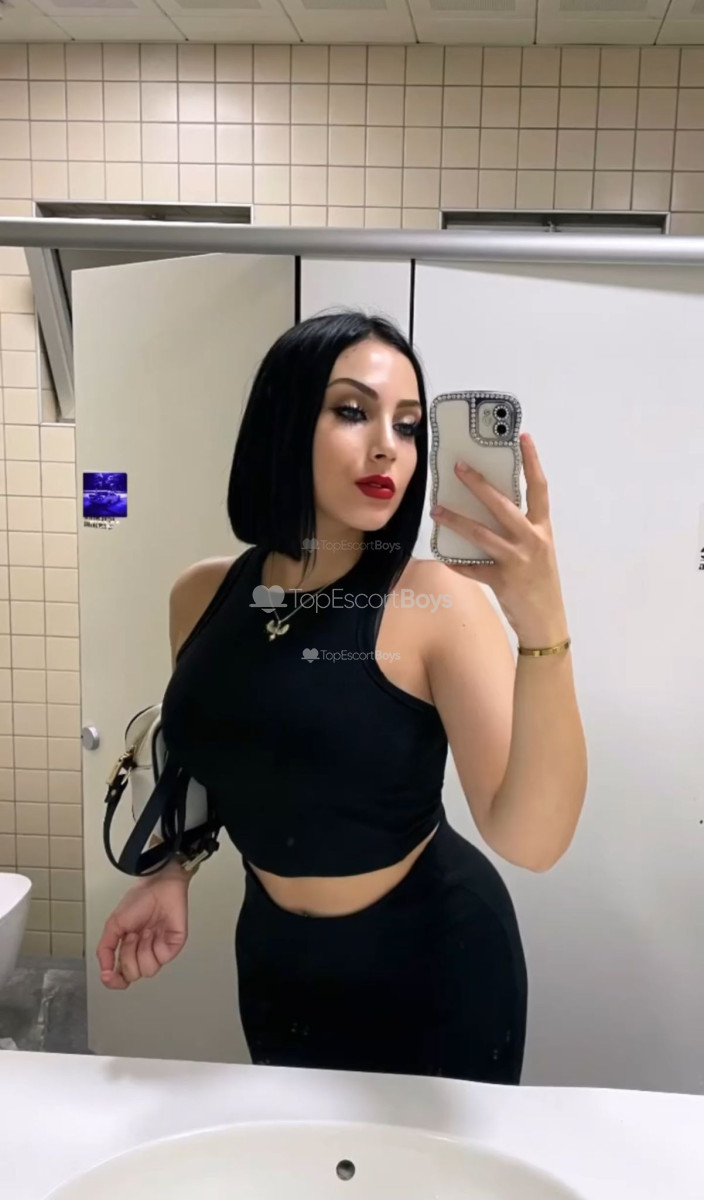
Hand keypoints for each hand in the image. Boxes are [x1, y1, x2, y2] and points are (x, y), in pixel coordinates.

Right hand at [96, 875, 188, 989]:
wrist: (159, 886)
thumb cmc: (139, 900)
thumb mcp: (113, 924)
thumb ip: (105, 950)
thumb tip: (105, 972)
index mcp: (128, 949)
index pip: (121, 977)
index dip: (114, 981)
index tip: (108, 976)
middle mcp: (143, 952)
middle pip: (132, 975)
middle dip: (128, 956)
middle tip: (130, 936)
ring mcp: (158, 950)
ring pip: (148, 971)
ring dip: (141, 950)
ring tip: (143, 932)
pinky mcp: (173, 946)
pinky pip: (162, 959)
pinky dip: (154, 945)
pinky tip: (154, 932)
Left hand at [430, 433, 567, 645]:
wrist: (546, 622)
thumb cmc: (540, 583)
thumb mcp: (538, 551)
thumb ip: (520, 531)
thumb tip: (488, 509)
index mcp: (542, 529)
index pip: (539, 488)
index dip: (532, 461)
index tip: (523, 437)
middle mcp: (532, 540)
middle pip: (503, 504)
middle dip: (478, 484)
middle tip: (458, 467)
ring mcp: (517, 560)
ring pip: (481, 534)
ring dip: (456, 520)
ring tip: (437, 509)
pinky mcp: (502, 580)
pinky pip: (472, 568)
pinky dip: (456, 562)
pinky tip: (441, 557)